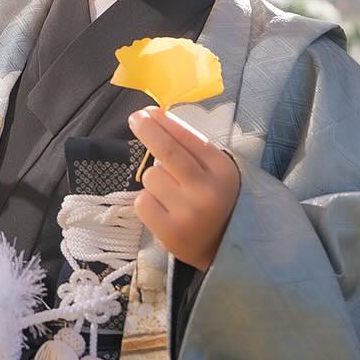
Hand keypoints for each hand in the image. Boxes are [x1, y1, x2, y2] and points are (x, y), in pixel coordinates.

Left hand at [128, 106, 240, 272]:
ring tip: (171, 192)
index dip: (165, 122)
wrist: (223, 248)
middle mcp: (206, 192)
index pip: (188, 137)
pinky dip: (148, 200)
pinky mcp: (169, 233)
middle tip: (135, 118)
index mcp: (222, 171)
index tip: (148, 111)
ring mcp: (188, 214)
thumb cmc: (215, 199)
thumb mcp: (215, 170)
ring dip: (154, 178)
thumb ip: (190, 146)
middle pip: (167, 151)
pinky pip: (142, 201)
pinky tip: (164, 208)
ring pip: (151, 176)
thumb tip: (153, 116)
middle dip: (148, 130)